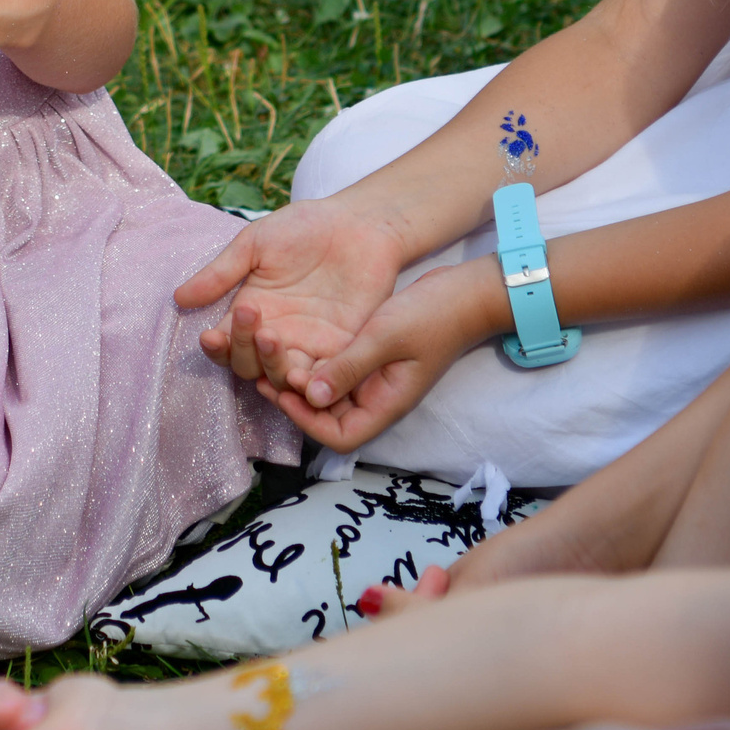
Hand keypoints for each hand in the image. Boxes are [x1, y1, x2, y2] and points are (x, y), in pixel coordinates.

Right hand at [181, 198, 405, 385]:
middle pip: (249, 366)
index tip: (211, 334)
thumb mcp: (256, 244)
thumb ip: (222, 272)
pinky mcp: (343, 350)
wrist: (360, 223)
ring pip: (282, 379)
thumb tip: (178, 298)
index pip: (226, 345)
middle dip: (244, 349)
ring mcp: (310, 345)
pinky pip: (324, 380)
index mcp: (252, 312)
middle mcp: (277, 335)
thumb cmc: (306, 227)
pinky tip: (305, 373)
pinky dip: (312, 384)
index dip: (216, 346)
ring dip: (273, 368)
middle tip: (252, 317)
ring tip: (272, 341)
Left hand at [257, 257, 500, 451]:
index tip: (284, 392)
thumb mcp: (385, 337)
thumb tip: (310, 396)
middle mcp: (377, 398)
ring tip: (270, 356)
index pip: (340, 437)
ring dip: (301, 379)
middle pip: (328, 418)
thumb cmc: (432, 316)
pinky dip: (315, 362)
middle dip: (296, 399)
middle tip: (263, 372)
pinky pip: (336, 370)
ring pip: (328, 393)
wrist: (467, 292)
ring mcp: (375, 380)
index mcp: (385, 404)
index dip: (307, 423)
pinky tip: (292, 342)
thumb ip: (348, 367)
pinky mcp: (372, 360)